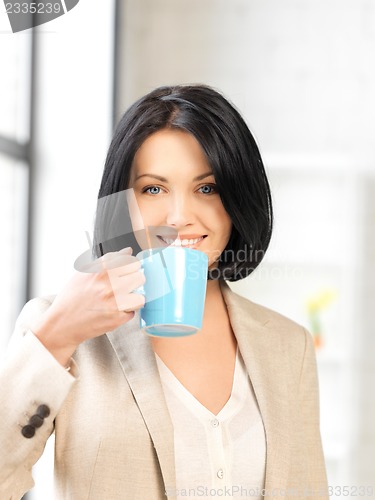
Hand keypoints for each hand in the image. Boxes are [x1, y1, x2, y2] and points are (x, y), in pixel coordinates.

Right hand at [32, 247, 144, 365]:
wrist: (62, 324)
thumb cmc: (72, 298)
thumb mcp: (84, 273)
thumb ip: (107, 261)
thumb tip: (127, 251)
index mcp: (101, 271)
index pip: (130, 261)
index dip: (130, 265)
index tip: (127, 269)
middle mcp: (109, 285)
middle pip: (140, 277)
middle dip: (134, 281)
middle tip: (126, 285)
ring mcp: (114, 303)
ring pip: (141, 296)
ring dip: (134, 298)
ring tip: (123, 299)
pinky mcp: (117, 319)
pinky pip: (133, 312)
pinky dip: (126, 312)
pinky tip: (115, 311)